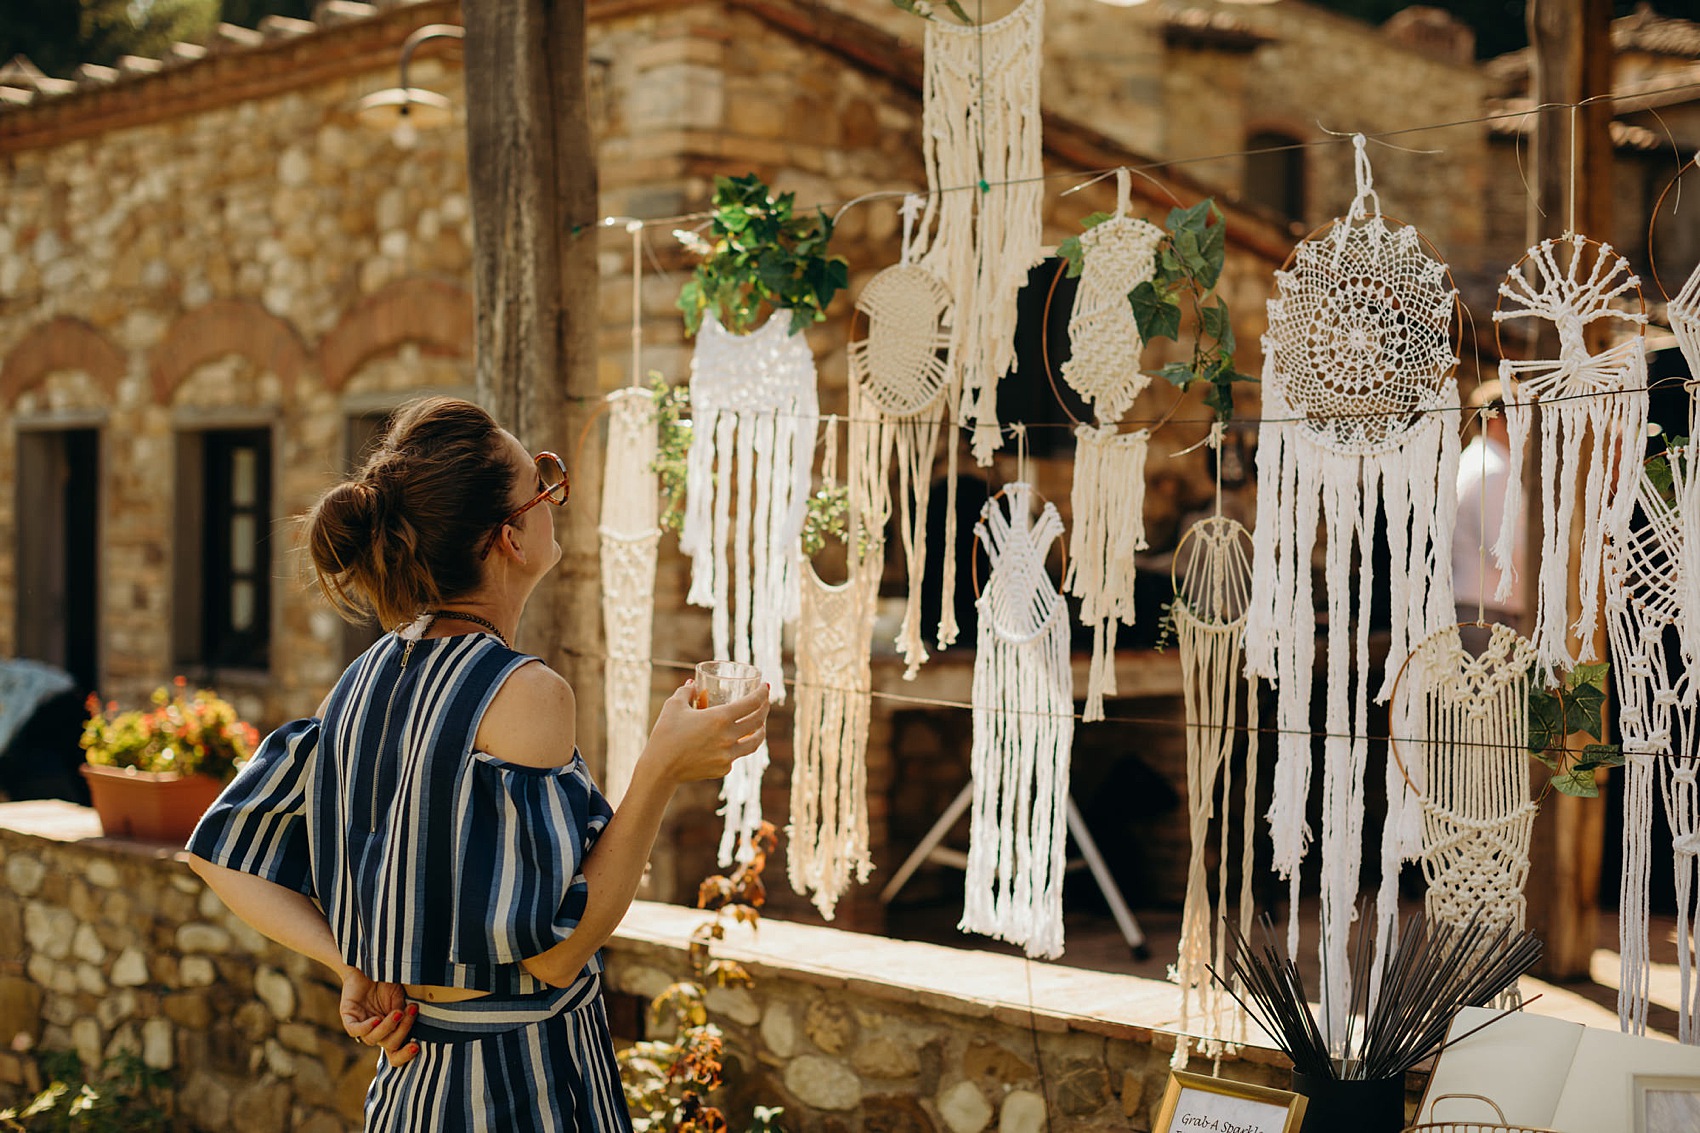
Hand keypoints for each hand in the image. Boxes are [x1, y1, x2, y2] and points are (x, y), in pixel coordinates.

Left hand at [339, 967, 418, 1066]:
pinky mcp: (348, 1017)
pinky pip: (355, 1031)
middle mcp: (375, 1031)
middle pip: (388, 1045)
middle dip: (402, 1031)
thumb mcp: (401, 999)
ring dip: (387, 1027)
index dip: (404, 1054)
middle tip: (409, 1012)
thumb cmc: (388, 981)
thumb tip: (416, 1031)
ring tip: (397, 1012)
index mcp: (389, 1030)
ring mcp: (361, 1025)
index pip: (395, 1053)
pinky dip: (366, 1027)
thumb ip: (405, 1016)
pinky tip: (376, 1019)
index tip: (416, 1046)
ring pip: (372, 1039)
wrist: (372, 963)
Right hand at [639, 681, 769, 786]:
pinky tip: (733, 742)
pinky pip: (736, 755)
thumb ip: (686, 691)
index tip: (766, 687)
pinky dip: (737, 747)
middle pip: (758, 721)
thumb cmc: (665, 733)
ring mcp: (728, 755)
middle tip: (765, 702)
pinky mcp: (723, 769)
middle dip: (765, 708)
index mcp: (720, 718)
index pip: (752, 702)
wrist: (660, 768)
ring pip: (754, 742)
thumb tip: (693, 683)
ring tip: (760, 725)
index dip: (762, 693)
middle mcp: (729, 737)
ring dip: (761, 731)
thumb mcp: (674, 706)